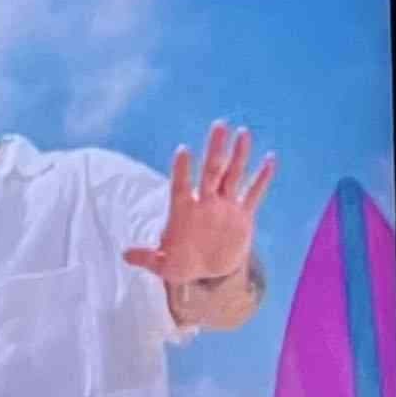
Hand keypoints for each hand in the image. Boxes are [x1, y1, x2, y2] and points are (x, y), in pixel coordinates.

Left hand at [122, 122, 274, 293]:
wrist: (208, 271)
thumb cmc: (182, 264)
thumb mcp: (163, 265)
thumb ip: (147, 258)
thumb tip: (125, 254)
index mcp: (183, 211)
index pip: (181, 186)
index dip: (181, 170)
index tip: (182, 151)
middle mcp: (205, 202)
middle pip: (211, 171)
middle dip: (215, 149)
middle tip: (219, 125)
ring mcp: (225, 206)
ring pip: (233, 175)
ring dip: (238, 155)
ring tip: (243, 132)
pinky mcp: (243, 215)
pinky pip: (253, 194)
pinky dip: (262, 178)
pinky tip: (270, 159)